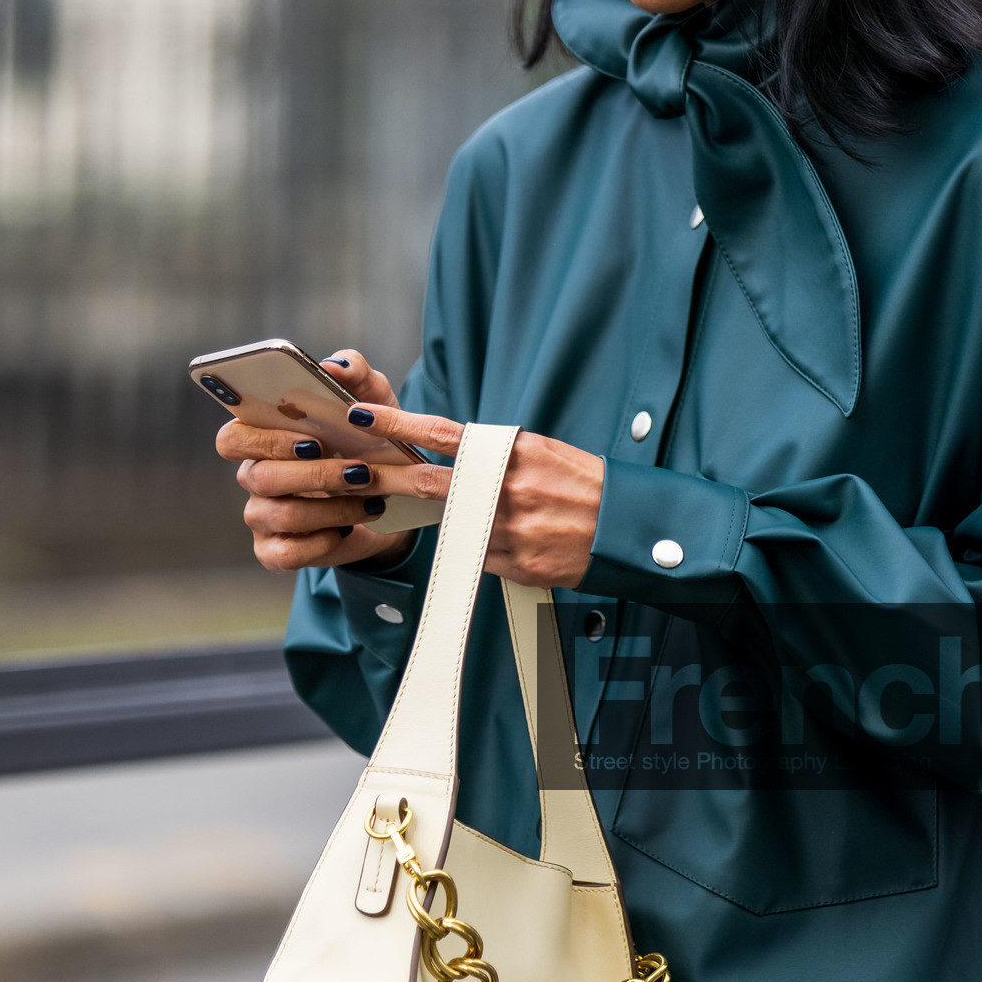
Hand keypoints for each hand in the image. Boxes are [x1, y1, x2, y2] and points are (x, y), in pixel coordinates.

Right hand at [217, 351, 442, 573]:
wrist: (392, 500)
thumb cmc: (368, 443)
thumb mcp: (373, 403)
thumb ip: (356, 374)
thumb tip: (335, 364)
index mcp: (262, 439)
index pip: (232, 438)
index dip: (264, 440)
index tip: (310, 438)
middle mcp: (254, 477)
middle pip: (260, 477)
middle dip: (315, 475)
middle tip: (359, 471)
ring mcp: (262, 517)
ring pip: (283, 514)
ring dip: (333, 508)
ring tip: (371, 498)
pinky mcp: (275, 552)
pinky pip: (289, 553)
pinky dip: (323, 541)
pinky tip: (348, 529)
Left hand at [219, 352, 605, 584]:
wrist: (630, 529)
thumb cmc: (588, 486)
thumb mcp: (545, 454)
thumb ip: (498, 456)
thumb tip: (455, 458)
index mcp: (513, 453)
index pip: (442, 434)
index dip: (398, 424)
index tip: (360, 416)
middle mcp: (506, 489)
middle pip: (430, 483)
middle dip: (386, 479)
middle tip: (351, 474)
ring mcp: (509, 530)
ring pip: (455, 528)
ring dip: (454, 524)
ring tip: (488, 516)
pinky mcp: (517, 566)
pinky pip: (482, 560)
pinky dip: (489, 552)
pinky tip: (522, 546)